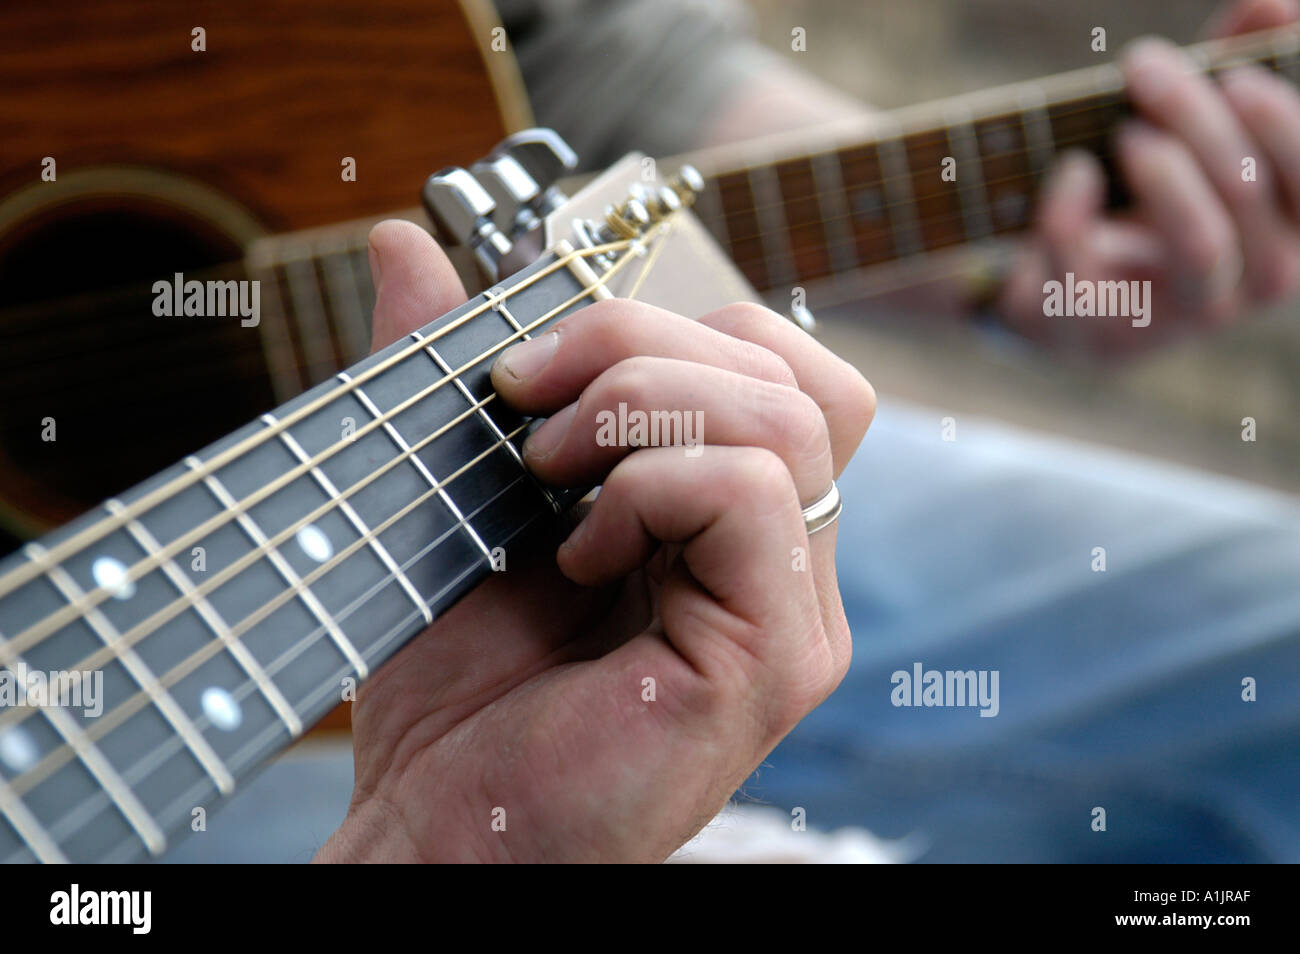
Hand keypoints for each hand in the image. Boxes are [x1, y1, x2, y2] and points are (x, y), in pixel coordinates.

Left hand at [314, 220, 874, 861]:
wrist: (441, 830)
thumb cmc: (457, 684)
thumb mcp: (451, 494)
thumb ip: (448, 370)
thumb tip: (405, 243)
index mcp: (734, 520)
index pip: (779, 365)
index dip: (669, 327)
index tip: (532, 370)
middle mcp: (784, 562)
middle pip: (786, 370)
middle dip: (636, 345)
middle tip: (524, 404)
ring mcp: (795, 612)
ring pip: (784, 418)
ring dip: (639, 410)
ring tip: (548, 478)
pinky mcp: (779, 659)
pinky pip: (755, 496)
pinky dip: (651, 488)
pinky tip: (582, 553)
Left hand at [997, 0, 1299, 354]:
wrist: (1066, 287)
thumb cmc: (1151, 193)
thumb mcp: (1195, 127)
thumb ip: (1238, 62)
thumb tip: (1276, 0)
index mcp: (1297, 226)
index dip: (1281, 120)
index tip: (1233, 73)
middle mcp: (1258, 280)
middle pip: (1248, 191)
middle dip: (1195, 117)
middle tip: (1142, 66)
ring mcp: (1184, 316)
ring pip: (1203, 244)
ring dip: (1162, 171)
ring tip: (1122, 128)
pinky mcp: (1107, 332)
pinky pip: (1096, 275)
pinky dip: (1076, 213)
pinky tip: (1072, 173)